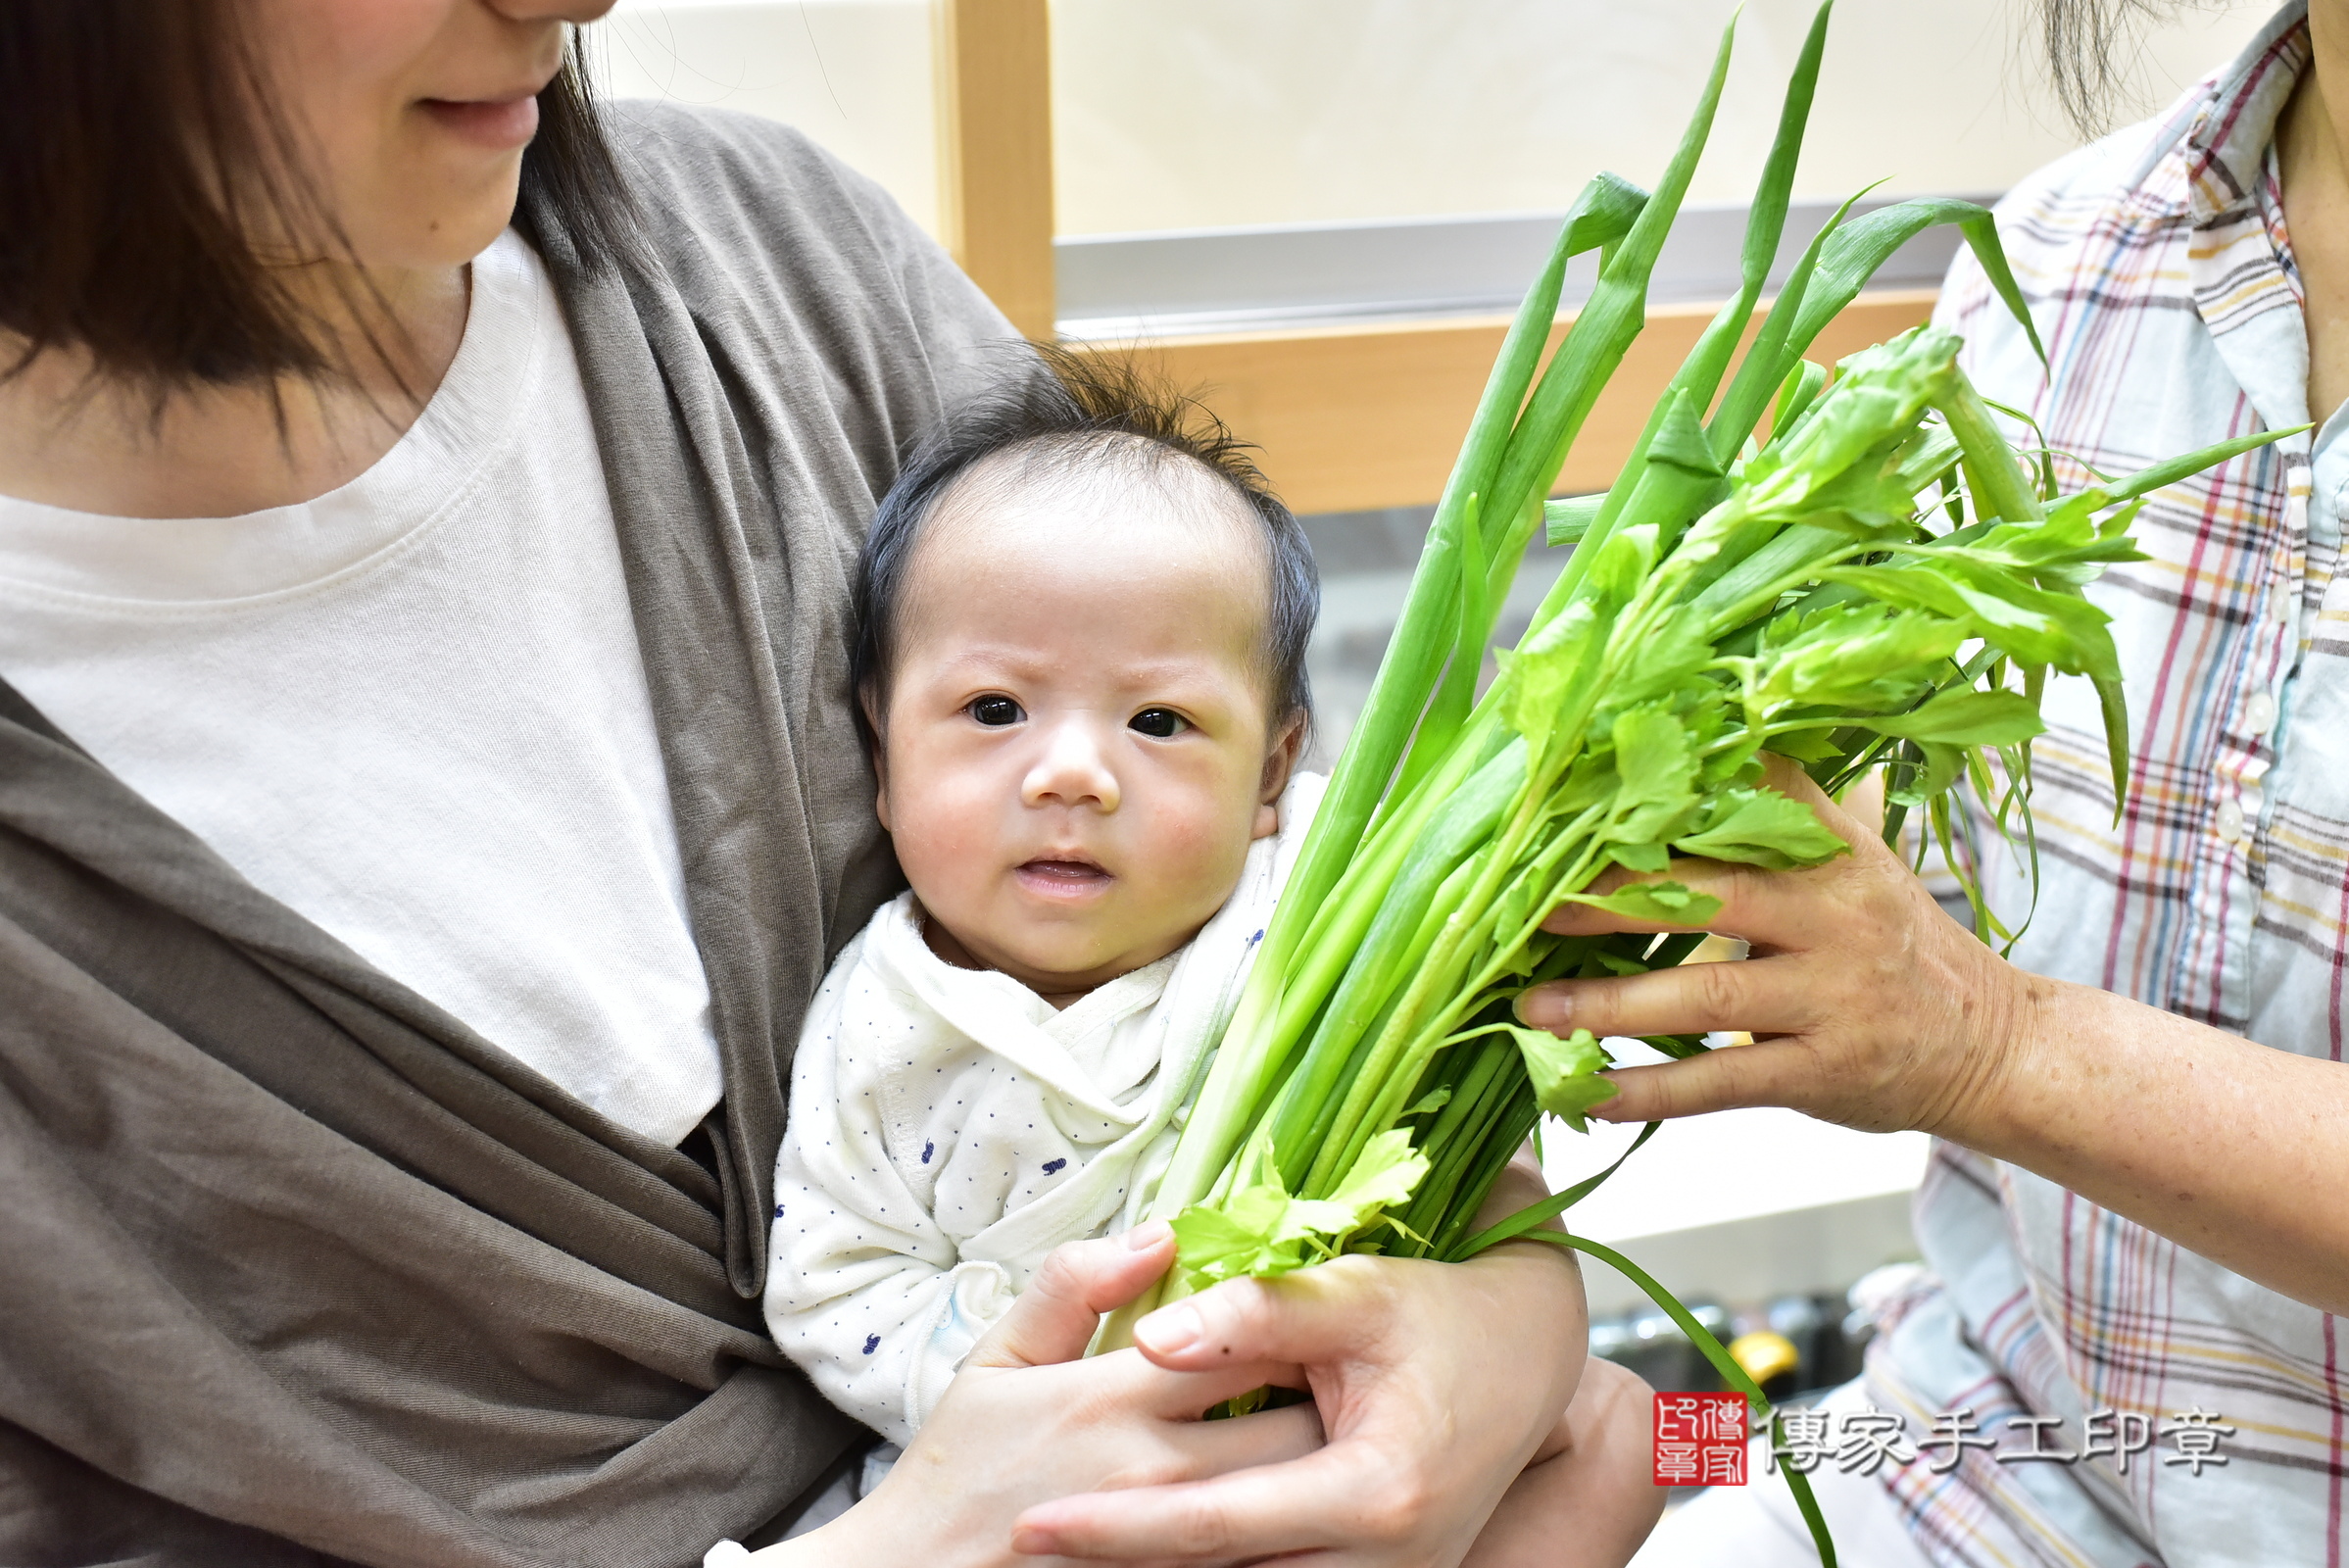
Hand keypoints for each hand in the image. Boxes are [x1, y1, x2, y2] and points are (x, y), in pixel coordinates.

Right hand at [808, 1224, 1322, 1567]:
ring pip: (1291, 1494)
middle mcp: (1157, 1469)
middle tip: (1343, 1376)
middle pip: (1295, 1421)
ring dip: (1321, 1461)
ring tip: (1335, 1433)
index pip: (1247, 1340)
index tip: (1306, 1313)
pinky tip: (1284, 1499)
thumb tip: (1159, 1233)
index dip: (1291, 1321)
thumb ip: (1073, 1286)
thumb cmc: (957, 1469)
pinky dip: (1286, 1523)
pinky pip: (1262, 1552)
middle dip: (1329, 1396)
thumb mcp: (997, 1359)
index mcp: (1116, 1397)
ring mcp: (1173, 1540)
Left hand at [1010, 1167, 1586, 1565]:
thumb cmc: (1448, 1315)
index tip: (1033, 1524)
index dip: (1116, 1527)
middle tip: (1023, 1555)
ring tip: (1071, 1560)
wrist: (1536, 1353)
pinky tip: (1152, 1554)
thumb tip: (1153, 1337)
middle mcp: (1386, 1561)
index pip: (1214, 1526)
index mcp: (1376, 1494)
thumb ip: (1259, 1310)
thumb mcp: (1358, 1293)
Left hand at [1517, 755, 2040, 1140]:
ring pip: (1706, 994)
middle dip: (1609, 899)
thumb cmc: (1891, 944)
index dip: (1658, 797)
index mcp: (1832, 849)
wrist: (1994, 1045)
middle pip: (1709, 892)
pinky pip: (1723, 1082)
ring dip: (1608, 1006)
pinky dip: (1650, 1090)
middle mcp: (1835, 914)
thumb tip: (1683, 743)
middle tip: (1524, 906)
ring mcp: (1833, 995)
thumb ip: (1775, 815)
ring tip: (1529, 1010)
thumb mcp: (1851, 862)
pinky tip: (1586, 1094)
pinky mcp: (1827, 1072)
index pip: (1741, 803)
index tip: (1573, 794)